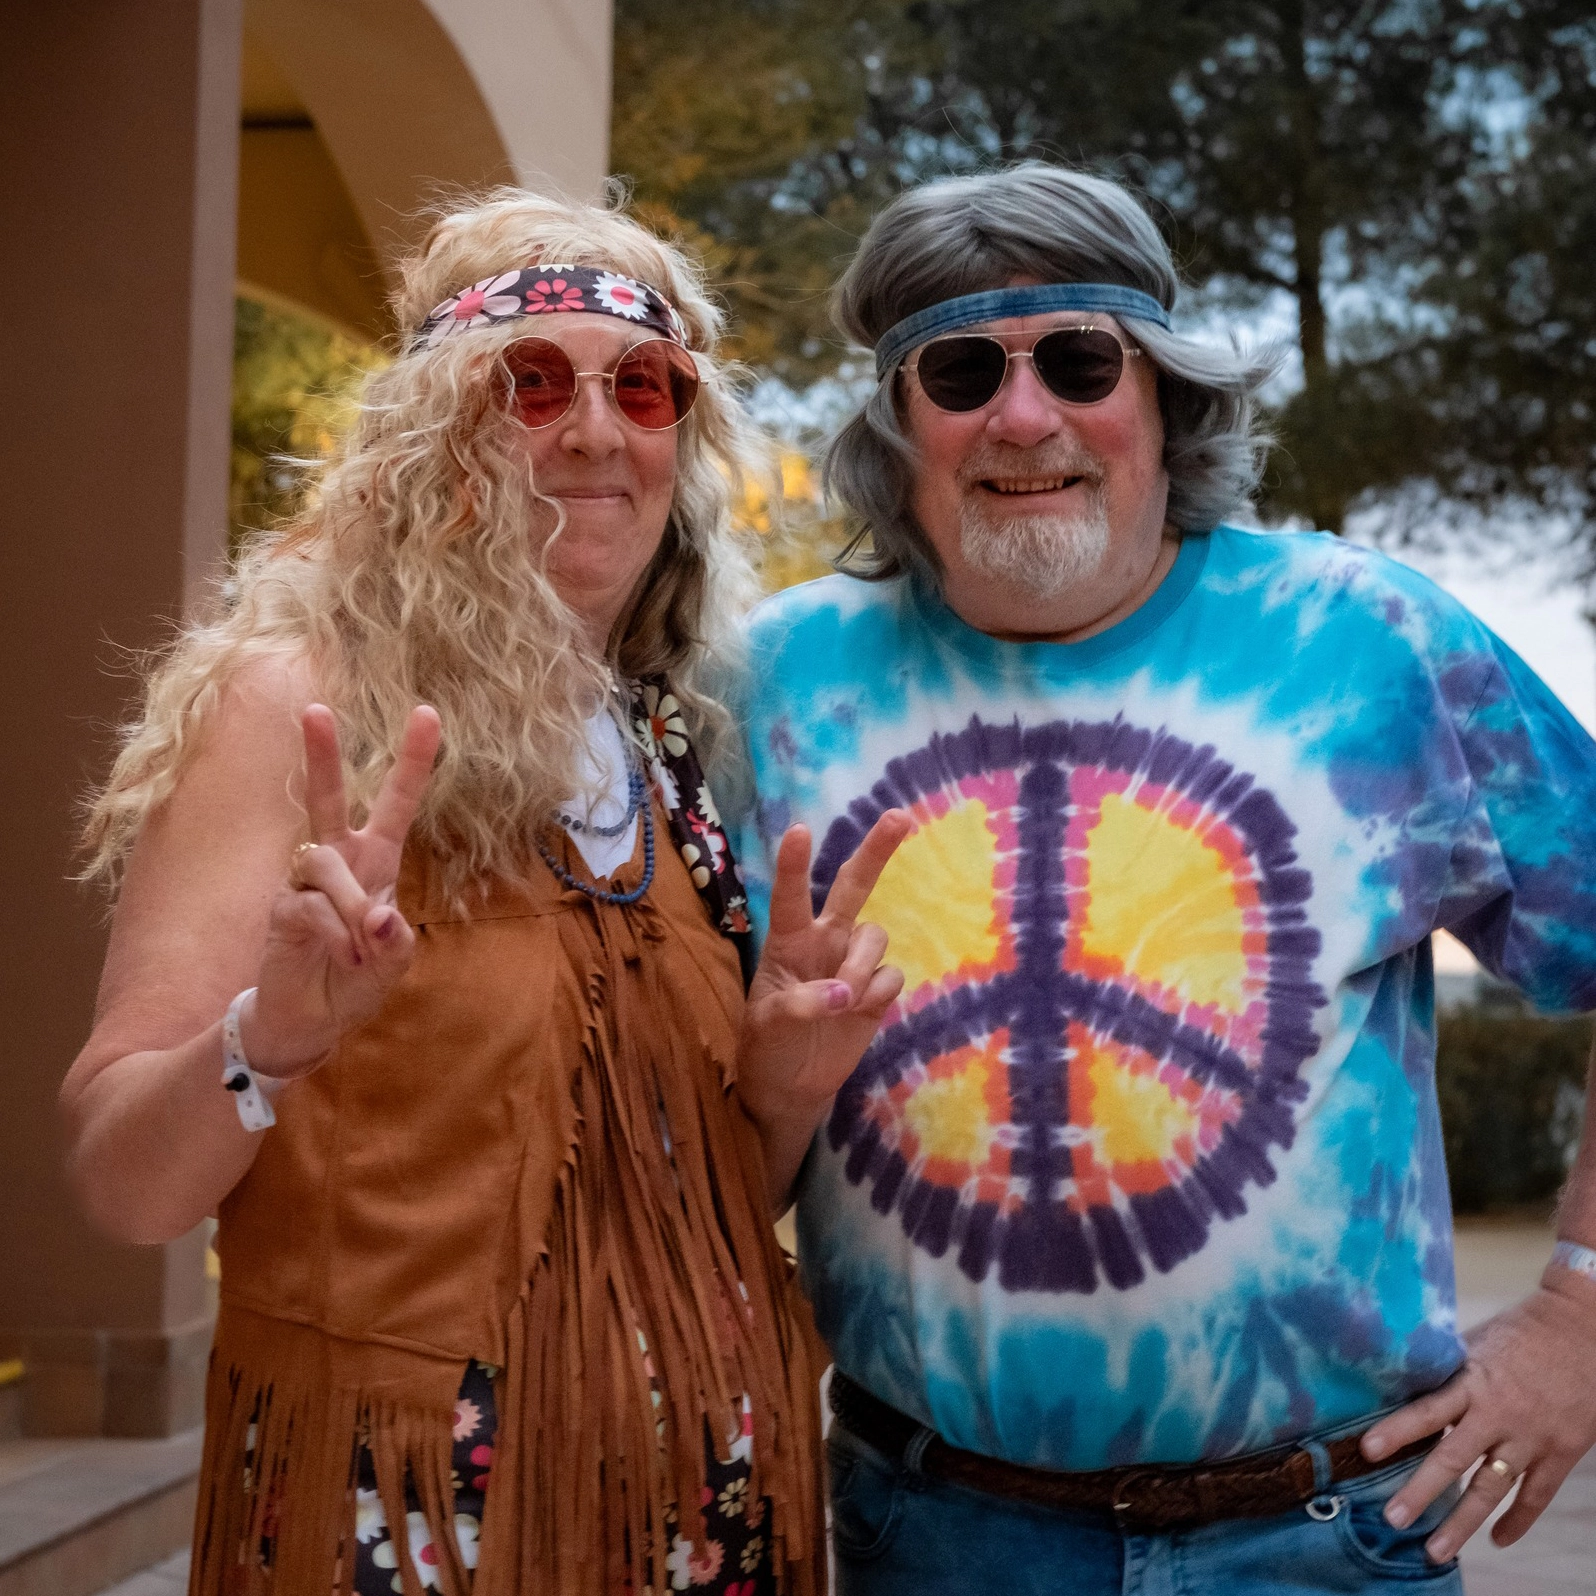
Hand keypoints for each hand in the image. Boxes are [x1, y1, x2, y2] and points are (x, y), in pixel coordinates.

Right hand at [242, 704, 440, 1076]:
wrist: (310, 1018)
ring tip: (360, 950)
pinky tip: (343, 958)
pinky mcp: (282, 907)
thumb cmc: (356, 980)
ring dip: (350, 908)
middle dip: (322, 754)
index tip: (427, 713)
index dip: (413, 761)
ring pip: (328, 865)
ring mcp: (305, 881)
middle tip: (316, 709)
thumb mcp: (393, 963)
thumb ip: (394, 941)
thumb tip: (378, 918)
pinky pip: (312, 907)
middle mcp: (340, 860)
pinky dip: (336, 937)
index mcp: (377, 862)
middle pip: (330, 798)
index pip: (396, 803)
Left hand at [737, 811, 911, 1133]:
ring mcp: (852, 963)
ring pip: (876, 936)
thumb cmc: (767, 1047)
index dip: (795, 866)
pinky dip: (879, 991)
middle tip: (899, 817)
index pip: (790, 897)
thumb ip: (801, 1004)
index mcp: (787, 942)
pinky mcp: (877, 991)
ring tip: (846, 1000)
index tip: (800, 830)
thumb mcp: (768, 1026)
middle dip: (876, 851)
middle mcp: (823, 941)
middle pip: (853, 886)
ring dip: (864, 964)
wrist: (790, 1088)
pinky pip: (892, 974)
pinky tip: (861, 1012)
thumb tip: (844, 994)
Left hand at [1361, 1271, 1595, 1560]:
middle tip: (1393, 1518)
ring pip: (1492, 1488)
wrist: (1581, 1331)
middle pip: (1453, 1458)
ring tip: (1437, 1549)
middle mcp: (1498, 1414)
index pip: (1427, 1409)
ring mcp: (1530, 1438)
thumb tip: (1398, 1383)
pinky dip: (1518, 1521)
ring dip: (1463, 1522)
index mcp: (1472, 1381)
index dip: (1397, 1430)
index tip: (1366, 1450)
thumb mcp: (1475, 1344)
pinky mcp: (1561, 1452)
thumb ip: (1445, 1371)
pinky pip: (1536, 1496)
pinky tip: (1498, 1540)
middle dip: (1421, 1491)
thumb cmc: (1519, 1334)